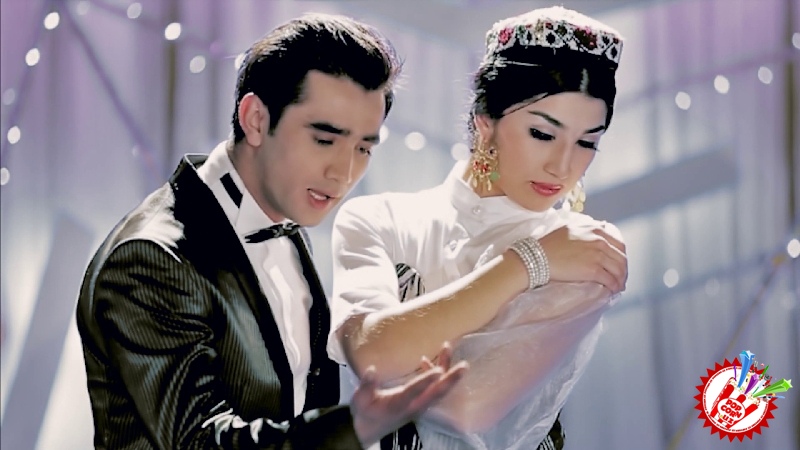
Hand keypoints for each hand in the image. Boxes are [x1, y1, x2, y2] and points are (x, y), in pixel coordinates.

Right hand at [350, 342, 467, 447]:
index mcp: (399, 404)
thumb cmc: (364, 413)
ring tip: (447, 348)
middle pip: (437, 392)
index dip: (427, 380)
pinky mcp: (419, 404)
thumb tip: (372, 369)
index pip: (415, 391)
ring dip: (447, 372)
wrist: (367, 430)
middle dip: (451, 378)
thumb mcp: (360, 399)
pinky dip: (436, 375)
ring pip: (438, 390)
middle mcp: (413, 406)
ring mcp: (418, 406)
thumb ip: (367, 384)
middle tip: (464, 365)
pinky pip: (433, 390)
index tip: (439, 370)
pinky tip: (426, 360)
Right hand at [538, 223, 627, 293]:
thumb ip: (586, 229)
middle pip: (621, 257)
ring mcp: (597, 255)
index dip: (621, 255)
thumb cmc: (549, 244)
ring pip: (618, 269)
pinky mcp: (593, 270)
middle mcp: (599, 240)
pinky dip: (614, 286)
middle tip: (620, 277)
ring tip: (618, 286)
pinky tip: (612, 290)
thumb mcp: (570, 228)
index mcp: (595, 229)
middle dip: (623, 269)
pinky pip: (610, 280)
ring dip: (620, 279)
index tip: (618, 263)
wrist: (538, 257)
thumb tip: (596, 231)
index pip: (618, 243)